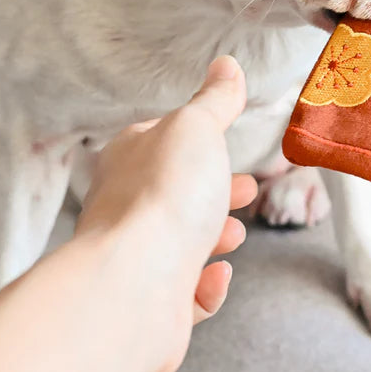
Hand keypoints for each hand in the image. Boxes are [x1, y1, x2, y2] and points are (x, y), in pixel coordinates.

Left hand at [75, 55, 256, 371]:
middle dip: (213, 192)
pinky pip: (182, 296)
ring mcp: (136, 259)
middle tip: (245, 191)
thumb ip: (215, 100)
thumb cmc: (163, 196)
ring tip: (232, 236)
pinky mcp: (149, 306)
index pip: (159, 143)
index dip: (195, 142)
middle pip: (174, 195)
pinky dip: (205, 287)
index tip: (223, 143)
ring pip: (179, 245)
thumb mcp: (197, 127)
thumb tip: (225, 65)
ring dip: (212, 237)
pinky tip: (215, 277)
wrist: (133, 285)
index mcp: (129, 159)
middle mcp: (125, 208)